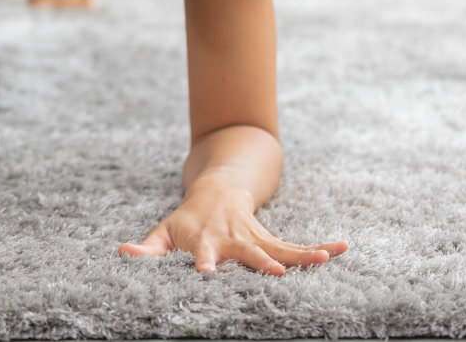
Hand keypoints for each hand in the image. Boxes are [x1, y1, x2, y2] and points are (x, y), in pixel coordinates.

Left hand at [118, 185, 348, 274]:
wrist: (214, 192)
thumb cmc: (186, 221)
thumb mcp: (163, 232)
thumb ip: (146, 249)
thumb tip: (122, 253)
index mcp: (204, 242)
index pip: (201, 255)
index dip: (202, 264)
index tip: (204, 273)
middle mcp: (233, 240)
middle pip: (247, 253)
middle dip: (260, 263)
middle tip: (276, 274)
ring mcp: (255, 239)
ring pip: (279, 249)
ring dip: (301, 255)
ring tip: (324, 259)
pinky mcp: (270, 240)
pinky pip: (296, 247)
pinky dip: (320, 248)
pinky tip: (342, 248)